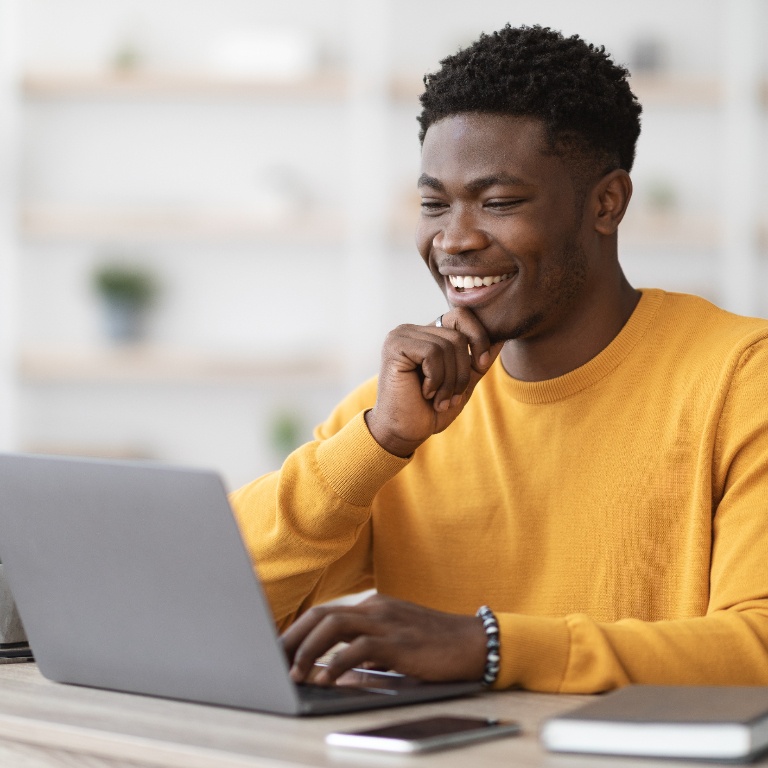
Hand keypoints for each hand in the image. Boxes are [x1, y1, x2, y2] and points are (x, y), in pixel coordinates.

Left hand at [281, 593, 486, 684]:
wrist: (475, 642)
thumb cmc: (435, 647)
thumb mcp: (395, 646)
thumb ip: (365, 653)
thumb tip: (334, 673)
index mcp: (372, 607)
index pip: (325, 613)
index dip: (297, 631)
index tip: (277, 649)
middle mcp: (375, 608)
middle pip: (321, 615)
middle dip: (292, 637)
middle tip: (271, 660)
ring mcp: (386, 621)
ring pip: (333, 625)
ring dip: (308, 649)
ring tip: (293, 672)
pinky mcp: (398, 640)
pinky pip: (359, 648)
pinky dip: (337, 663)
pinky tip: (325, 679)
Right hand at [366, 308, 504, 456]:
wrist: (404, 433)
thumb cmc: (429, 411)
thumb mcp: (462, 383)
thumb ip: (477, 360)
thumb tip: (500, 338)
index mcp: (426, 335)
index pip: (462, 316)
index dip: (478, 339)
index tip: (481, 366)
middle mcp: (412, 330)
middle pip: (458, 336)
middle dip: (462, 372)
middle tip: (450, 397)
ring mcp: (401, 336)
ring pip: (448, 346)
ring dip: (449, 381)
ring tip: (438, 399)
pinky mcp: (395, 346)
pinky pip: (433, 353)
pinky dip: (436, 379)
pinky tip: (424, 393)